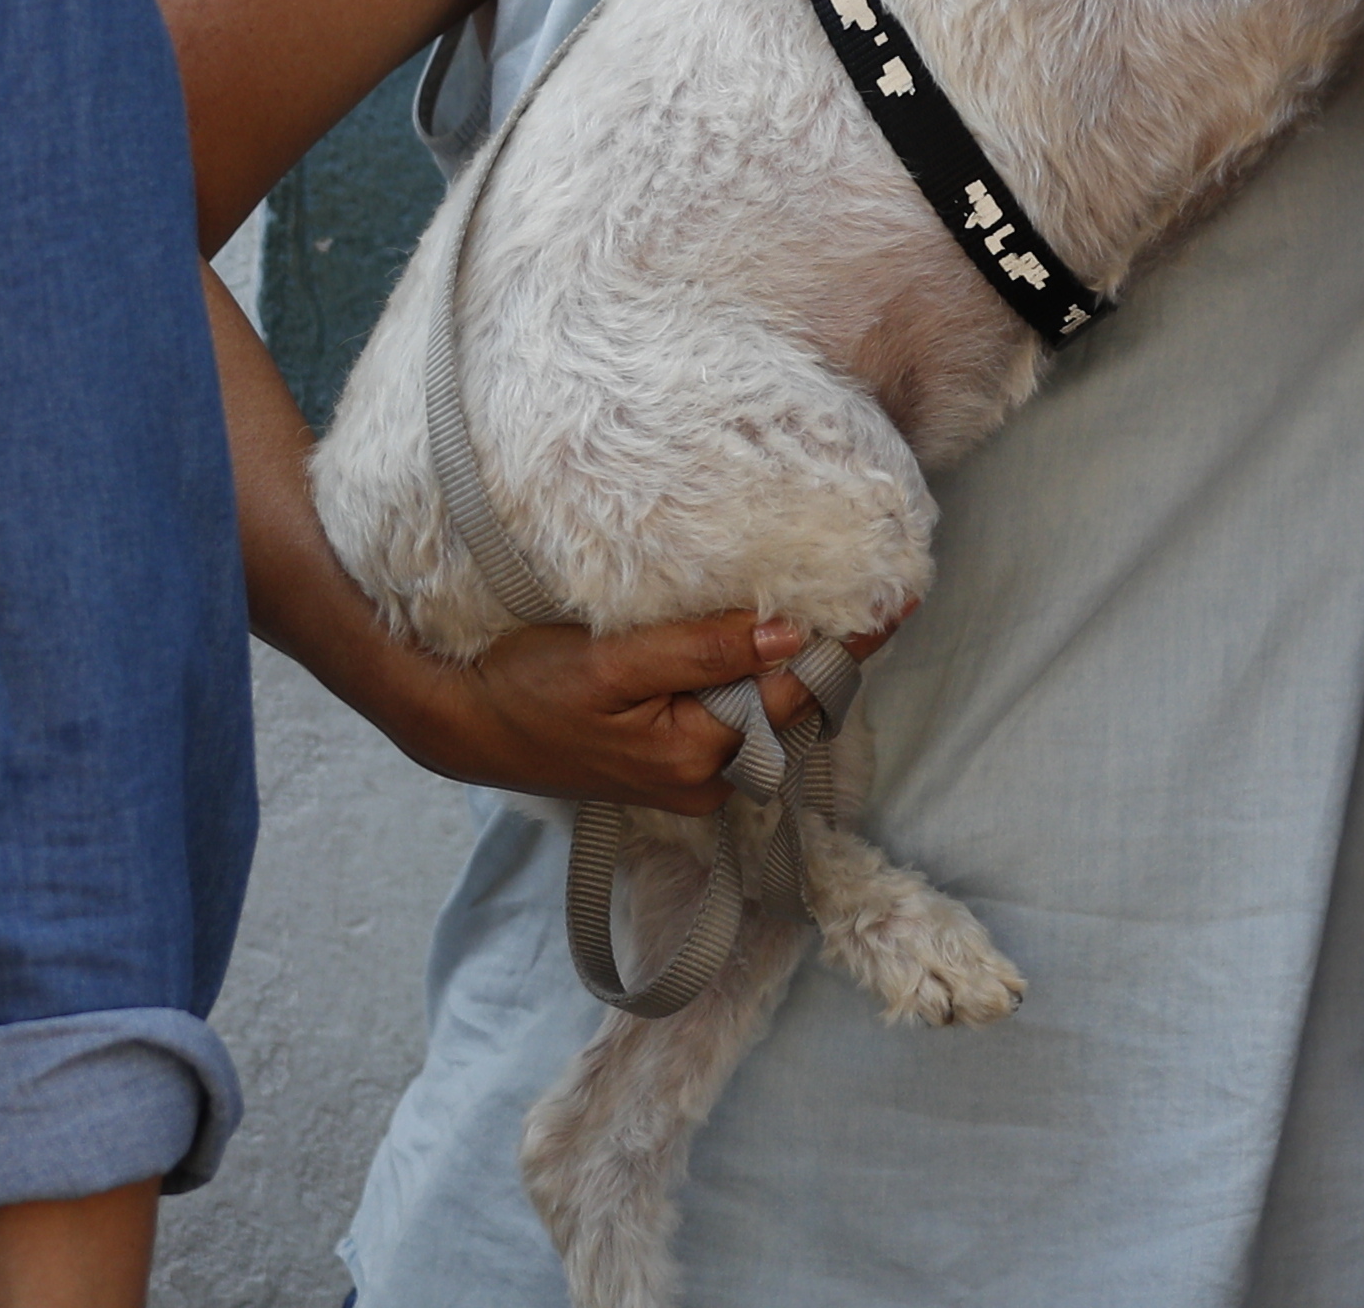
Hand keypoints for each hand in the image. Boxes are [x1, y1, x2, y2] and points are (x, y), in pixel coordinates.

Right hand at [387, 606, 893, 815]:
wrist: (465, 727)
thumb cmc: (528, 689)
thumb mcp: (611, 663)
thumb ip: (700, 651)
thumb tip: (788, 635)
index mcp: (696, 753)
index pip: (796, 694)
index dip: (848, 648)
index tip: (898, 604)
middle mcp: (703, 774)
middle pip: (788, 708)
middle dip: (827, 655)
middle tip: (869, 590)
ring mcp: (686, 772)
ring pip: (762, 712)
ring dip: (790, 665)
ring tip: (827, 603)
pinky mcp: (668, 758)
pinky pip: (731, 715)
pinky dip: (750, 677)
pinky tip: (756, 638)